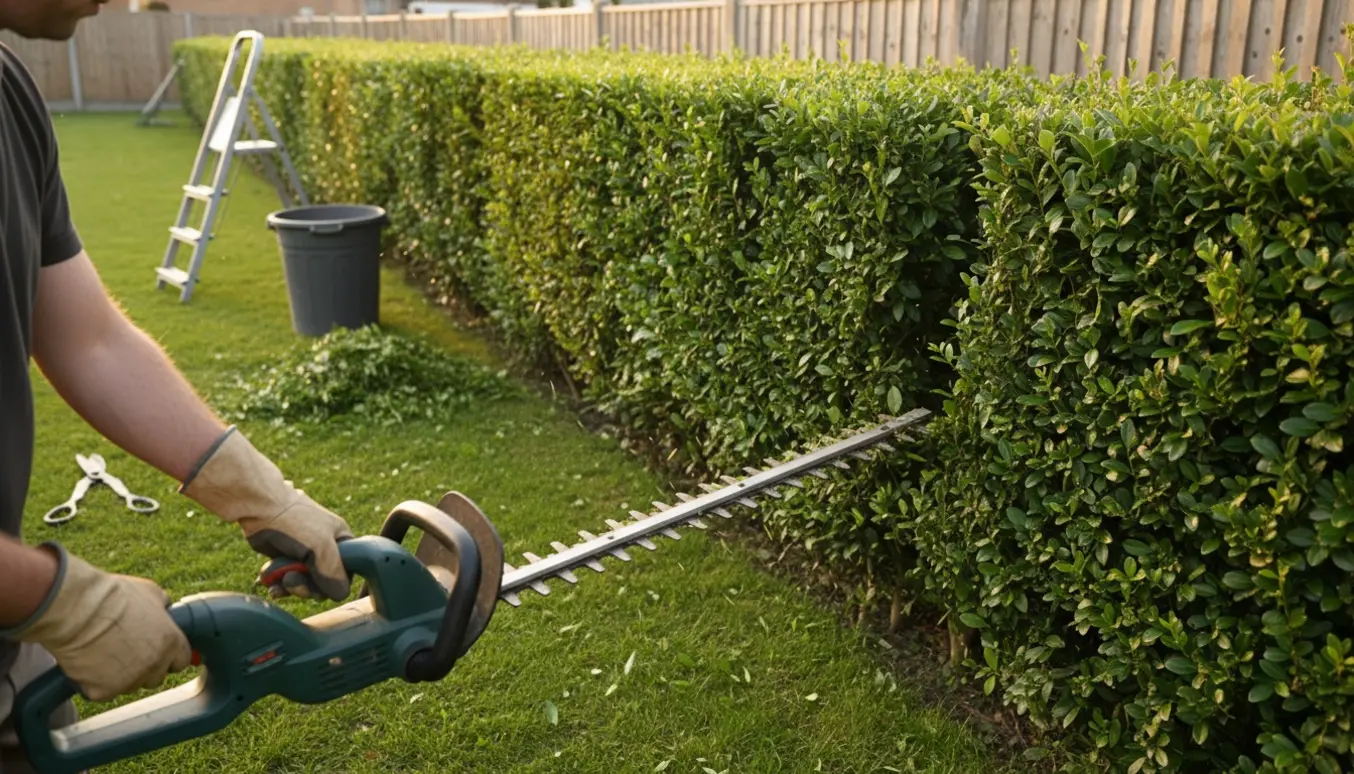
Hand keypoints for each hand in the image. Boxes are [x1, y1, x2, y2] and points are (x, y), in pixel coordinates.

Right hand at [3, 543, 191, 702]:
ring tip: (105, 652)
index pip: (181, 661)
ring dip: (121, 675)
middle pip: (156, 677)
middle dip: (145, 667)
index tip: (157, 651)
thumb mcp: (151, 593)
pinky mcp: (104, 691)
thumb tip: (166, 613)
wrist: (76, 609)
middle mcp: (154, 664)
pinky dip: (96, 682)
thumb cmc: (112, 597)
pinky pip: (105, 692)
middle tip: (126, 651)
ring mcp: (130, 680)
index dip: (168, 655)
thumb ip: (163, 608)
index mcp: (171, 642)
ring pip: (131, 686)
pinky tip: (90, 662)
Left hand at [179, 427, 353, 600]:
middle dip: (306, 587)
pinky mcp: (285, 557)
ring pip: (304, 583)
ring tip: (277, 584)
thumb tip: (340, 595)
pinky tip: (271, 584)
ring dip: (290, 587)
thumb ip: (334, 573)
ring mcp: (304, 553)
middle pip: (323, 583)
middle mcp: (325, 547)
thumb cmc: (294, 522)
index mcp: (341, 540)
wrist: (258, 507)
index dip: (331, 584)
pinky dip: (279, 584)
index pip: (346, 574)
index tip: (316, 583)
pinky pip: (287, 579)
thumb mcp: (321, 547)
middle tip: (290, 581)